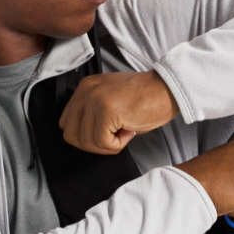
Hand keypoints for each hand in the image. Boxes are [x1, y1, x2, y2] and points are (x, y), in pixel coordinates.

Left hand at [59, 69, 176, 154]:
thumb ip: (92, 115)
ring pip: (86, 142)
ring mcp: (95, 99)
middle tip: (113, 136)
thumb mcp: (110, 101)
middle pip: (71, 135)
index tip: (104, 132)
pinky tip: (129, 130)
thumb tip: (84, 138)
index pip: (66, 124)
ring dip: (107, 145)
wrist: (167, 89)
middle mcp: (86, 91)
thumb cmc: (145, 98)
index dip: (85, 136)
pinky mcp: (106, 110)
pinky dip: (117, 145)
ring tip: (123, 130)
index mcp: (85, 88)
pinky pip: (103, 143)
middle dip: (93, 144)